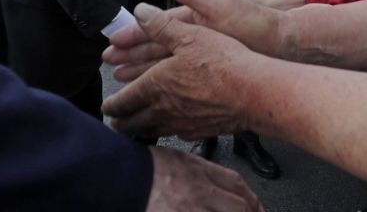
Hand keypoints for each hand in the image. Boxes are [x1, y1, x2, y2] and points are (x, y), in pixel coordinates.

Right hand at [102, 0, 285, 82]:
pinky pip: (184, 76)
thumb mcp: (222, 4)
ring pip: (168, 62)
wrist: (287, 44)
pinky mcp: (216, 69)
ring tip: (122, 77)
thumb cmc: (256, 21)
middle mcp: (200, 34)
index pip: (159, 24)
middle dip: (134, 53)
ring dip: (145, 69)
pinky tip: (154, 91)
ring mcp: (208, 53)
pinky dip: (166, 81)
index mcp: (198, 16)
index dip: (136, 32)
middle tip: (109, 64)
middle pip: (160, 45)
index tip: (113, 41)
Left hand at [102, 0, 275, 138]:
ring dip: (141, 130)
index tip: (106, 107)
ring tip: (137, 129)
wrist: (253, 92)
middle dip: (121, 122)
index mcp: (154, 85)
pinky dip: (169, 131)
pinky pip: (177, 134)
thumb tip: (139, 12)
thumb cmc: (221, 61)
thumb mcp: (190, 34)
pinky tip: (173, 128)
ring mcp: (182, 124)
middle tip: (115, 122)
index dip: (112, 104)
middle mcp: (163, 109)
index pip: (123, 101)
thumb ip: (161, 25)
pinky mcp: (201, 131)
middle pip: (133, 122)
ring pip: (153, 131)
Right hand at [147, 147, 262, 211]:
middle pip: (239, 206)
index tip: (255, 206)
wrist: (111, 175)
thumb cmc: (136, 168)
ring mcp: (190, 208)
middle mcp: (199, 191)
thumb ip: (195, 170)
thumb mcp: (173, 159)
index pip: (236, 184)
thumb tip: (211, 184)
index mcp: (198, 170)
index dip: (251, 198)